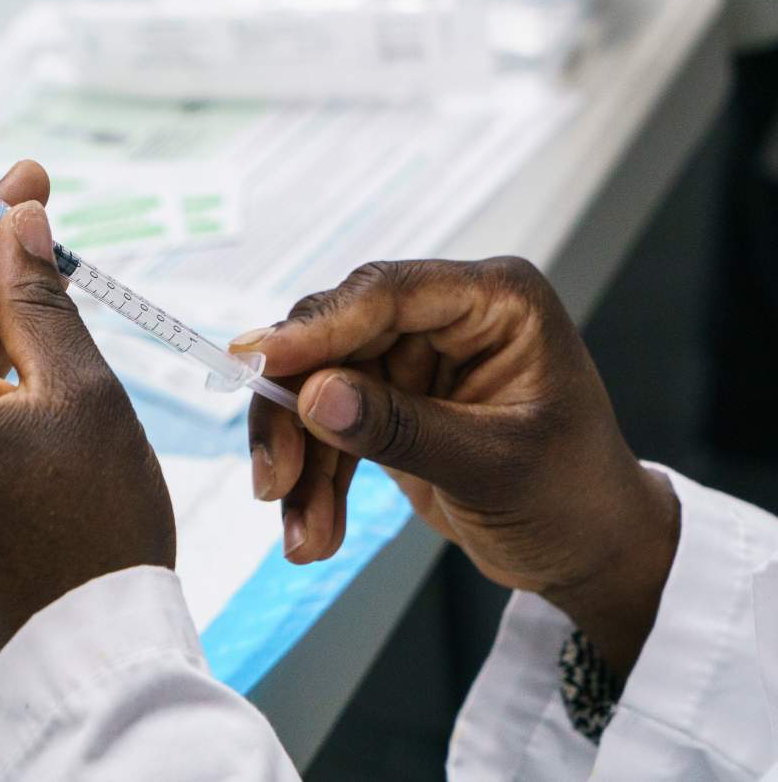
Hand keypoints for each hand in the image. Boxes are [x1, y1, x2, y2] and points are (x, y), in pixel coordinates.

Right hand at [233, 258, 678, 673]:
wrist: (587, 554)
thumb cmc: (574, 500)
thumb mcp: (493, 467)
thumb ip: (402, 428)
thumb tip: (315, 396)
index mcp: (496, 302)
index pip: (388, 294)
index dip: (318, 328)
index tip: (259, 363)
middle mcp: (448, 318)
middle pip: (335, 340)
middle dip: (297, 414)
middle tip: (273, 480)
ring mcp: (415, 361)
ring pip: (319, 389)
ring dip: (302, 463)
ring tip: (304, 538)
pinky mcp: (390, 404)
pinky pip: (328, 428)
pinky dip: (314, 480)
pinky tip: (313, 531)